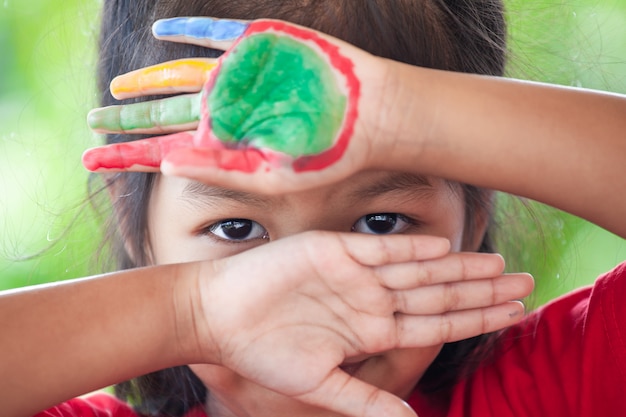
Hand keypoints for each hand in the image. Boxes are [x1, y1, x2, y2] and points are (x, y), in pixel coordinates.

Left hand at [83, 17, 391, 193]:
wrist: (368, 114)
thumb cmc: (326, 153)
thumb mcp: (271, 173)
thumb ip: (219, 168)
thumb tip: (164, 163)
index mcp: (226, 145)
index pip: (163, 151)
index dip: (124, 157)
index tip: (89, 163)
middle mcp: (226, 110)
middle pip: (165, 114)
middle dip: (126, 119)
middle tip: (92, 120)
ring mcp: (238, 76)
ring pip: (180, 75)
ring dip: (147, 80)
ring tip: (115, 87)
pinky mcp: (256, 44)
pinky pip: (212, 34)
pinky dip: (185, 31)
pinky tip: (159, 33)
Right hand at [186, 231, 531, 416]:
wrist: (221, 315)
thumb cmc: (264, 351)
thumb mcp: (319, 384)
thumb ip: (366, 400)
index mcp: (372, 330)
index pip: (436, 324)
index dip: (475, 319)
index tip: (512, 314)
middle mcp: (371, 300)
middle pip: (438, 293)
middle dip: (482, 291)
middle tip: (526, 283)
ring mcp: (356, 274)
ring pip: (419, 270)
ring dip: (459, 268)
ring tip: (500, 264)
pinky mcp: (335, 251)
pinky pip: (381, 251)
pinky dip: (412, 250)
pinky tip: (445, 248)